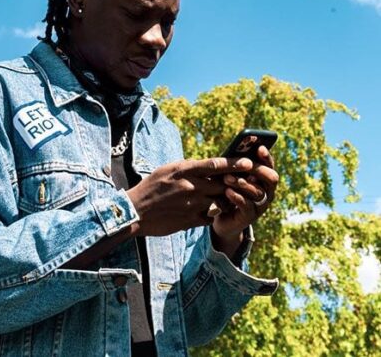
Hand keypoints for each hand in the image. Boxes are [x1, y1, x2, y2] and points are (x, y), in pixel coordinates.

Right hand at [126, 156, 254, 236]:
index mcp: (184, 171)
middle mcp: (191, 187)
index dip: (235, 164)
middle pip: (223, 184)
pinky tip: (213, 211)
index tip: (249, 163)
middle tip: (247, 182)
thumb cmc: (150, 187)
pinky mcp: (191, 221)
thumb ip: (187, 167)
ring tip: (230, 197)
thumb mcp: (167, 169)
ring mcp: (192, 205)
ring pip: (220, 201)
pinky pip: (211, 216)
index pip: (215, 165)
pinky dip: (214, 213)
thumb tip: (204, 164)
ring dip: (226, 199)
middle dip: (236, 183)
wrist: (136, 211)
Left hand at [212, 146, 278, 241]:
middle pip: (270, 179)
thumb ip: (235, 166)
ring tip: (227, 178)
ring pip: (258, 192)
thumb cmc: (225, 189)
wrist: (219, 215)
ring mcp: (260, 205)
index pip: (270, 166)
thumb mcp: (229, 174)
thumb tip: (234, 152)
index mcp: (263, 179)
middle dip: (257, 170)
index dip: (266, 157)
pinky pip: (247, 206)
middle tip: (244, 163)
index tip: (260, 147)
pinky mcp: (250, 217)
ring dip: (242, 183)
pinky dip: (237, 197)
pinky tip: (227, 191)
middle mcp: (267, 192)